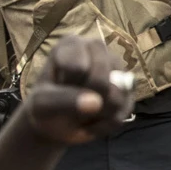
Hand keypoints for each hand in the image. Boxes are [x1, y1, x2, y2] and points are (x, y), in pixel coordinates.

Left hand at [19, 36, 136, 144]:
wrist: (55, 123)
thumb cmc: (44, 106)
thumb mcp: (42, 103)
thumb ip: (63, 100)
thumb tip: (97, 102)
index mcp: (72, 44)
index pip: (77, 68)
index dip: (67, 86)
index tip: (56, 86)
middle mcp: (98, 50)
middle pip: (100, 82)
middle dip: (84, 101)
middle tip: (70, 100)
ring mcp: (117, 68)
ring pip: (116, 99)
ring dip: (95, 115)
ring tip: (81, 111)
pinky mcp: (129, 90)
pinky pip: (123, 113)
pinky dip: (105, 124)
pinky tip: (93, 119)